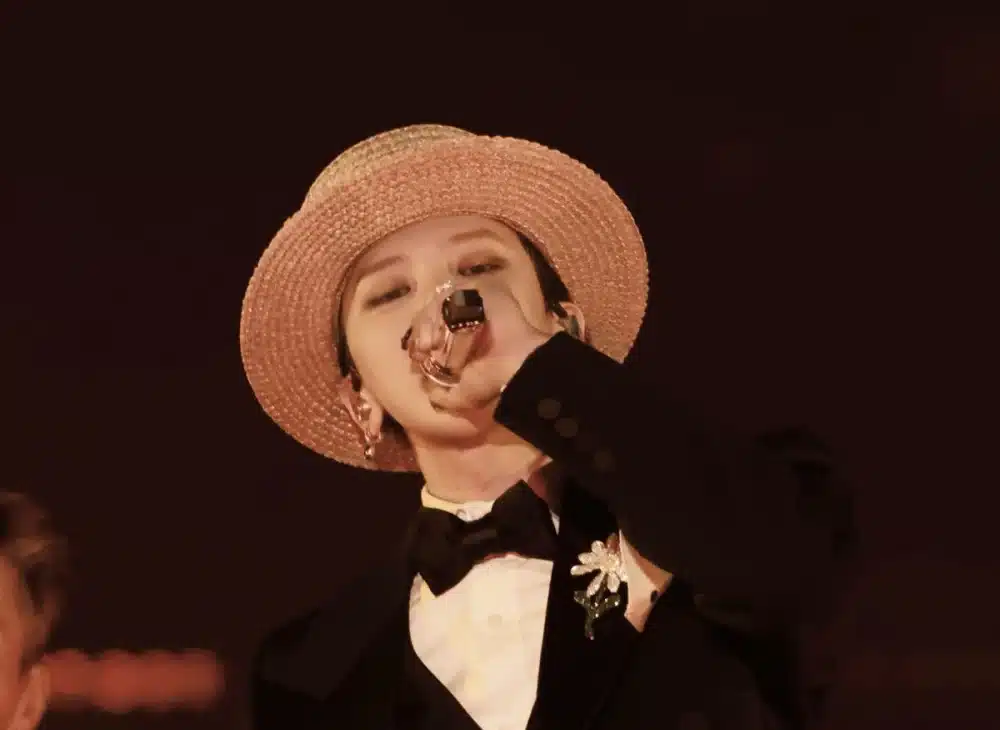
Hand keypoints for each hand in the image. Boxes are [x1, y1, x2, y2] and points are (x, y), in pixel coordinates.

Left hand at [407, 284, 552, 412]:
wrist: (516, 365)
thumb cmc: (492, 380)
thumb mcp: (463, 397)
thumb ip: (442, 395)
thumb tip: (427, 389)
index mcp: (462, 341)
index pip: (430, 331)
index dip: (418, 341)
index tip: (418, 356)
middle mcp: (466, 320)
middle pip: (430, 314)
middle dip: (421, 333)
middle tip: (425, 350)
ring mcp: (473, 303)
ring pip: (437, 304)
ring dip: (428, 324)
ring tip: (432, 343)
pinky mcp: (480, 291)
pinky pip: (451, 293)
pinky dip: (442, 309)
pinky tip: (443, 328)